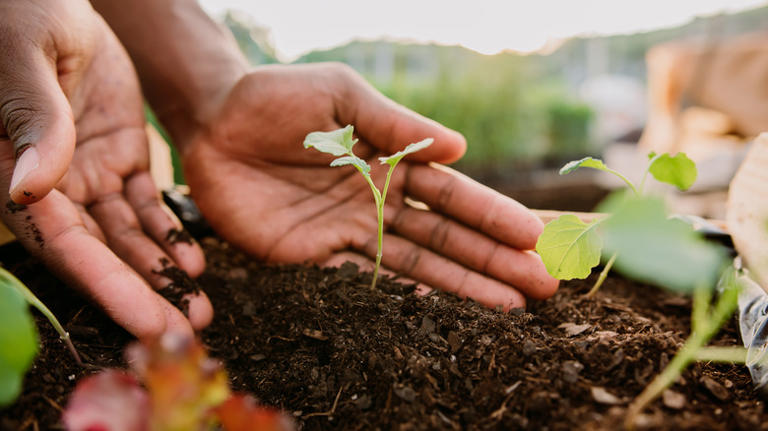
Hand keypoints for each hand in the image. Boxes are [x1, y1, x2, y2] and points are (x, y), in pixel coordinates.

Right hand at [0, 0, 210, 337]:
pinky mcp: (121, 157)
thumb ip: (34, 122)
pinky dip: (170, 232)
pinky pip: (148, 204)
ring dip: (162, 273)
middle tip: (185, 331)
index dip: (104, 286)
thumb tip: (29, 191)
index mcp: (15, 170)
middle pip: (99, 253)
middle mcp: (52, 184)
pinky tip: (194, 261)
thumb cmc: (21, 15)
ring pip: (128, 236)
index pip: (61, 244)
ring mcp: (90, 173)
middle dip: (142, 294)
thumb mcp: (25, 60)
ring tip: (201, 306)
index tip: (145, 322)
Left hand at [181, 63, 557, 308]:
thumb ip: (395, 123)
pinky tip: (442, 316)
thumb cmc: (276, 97)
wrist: (210, 123)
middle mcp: (378, 201)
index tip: (533, 237)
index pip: (451, 193)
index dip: (492, 215)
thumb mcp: (342, 94)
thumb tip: (462, 150)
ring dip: (463, 287)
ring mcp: (348, 232)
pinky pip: (363, 281)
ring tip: (510, 308)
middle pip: (445, 236)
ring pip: (416, 264)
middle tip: (542, 286)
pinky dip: (403, 299)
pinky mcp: (312, 257)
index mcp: (390, 159)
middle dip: (493, 260)